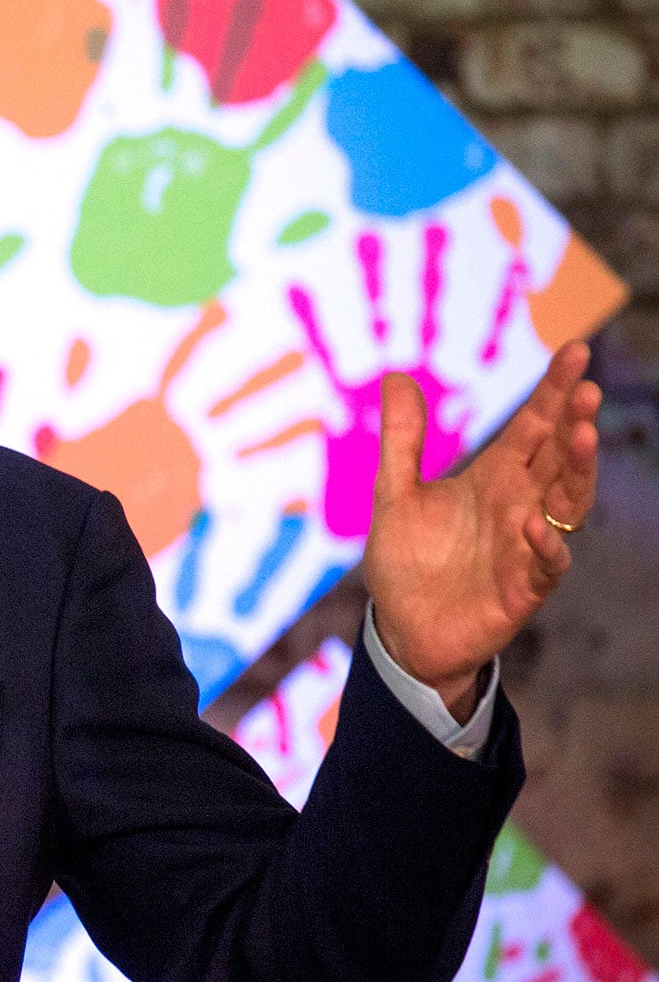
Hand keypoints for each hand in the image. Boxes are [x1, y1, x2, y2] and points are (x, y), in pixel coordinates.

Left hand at [364, 340, 600, 720]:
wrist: (402, 630)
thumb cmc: (407, 561)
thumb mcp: (394, 493)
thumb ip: (402, 440)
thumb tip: (396, 376)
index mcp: (493, 478)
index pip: (531, 427)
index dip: (553, 391)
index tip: (576, 351)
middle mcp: (518, 505)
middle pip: (557, 457)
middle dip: (573, 423)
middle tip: (586, 387)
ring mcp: (525, 546)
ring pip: (566, 503)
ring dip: (577, 471)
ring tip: (581, 435)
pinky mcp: (522, 588)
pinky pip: (545, 564)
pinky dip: (545, 545)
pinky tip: (534, 524)